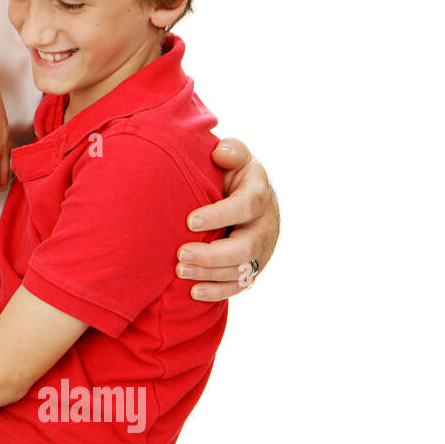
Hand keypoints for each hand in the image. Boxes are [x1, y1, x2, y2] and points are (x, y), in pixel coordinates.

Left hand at [178, 138, 278, 300]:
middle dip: (213, 254)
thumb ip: (231, 151)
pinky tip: (194, 292)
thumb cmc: (231, 174)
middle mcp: (265, 225)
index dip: (220, 215)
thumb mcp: (235, 156)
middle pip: (247, 247)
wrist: (245, 197)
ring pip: (242, 269)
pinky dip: (218, 291)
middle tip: (180, 254)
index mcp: (259, 195)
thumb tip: (221, 154)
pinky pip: (240, 285)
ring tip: (179, 270)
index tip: (189, 221)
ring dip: (210, 273)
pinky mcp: (252, 267)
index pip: (246, 206)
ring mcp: (261, 249)